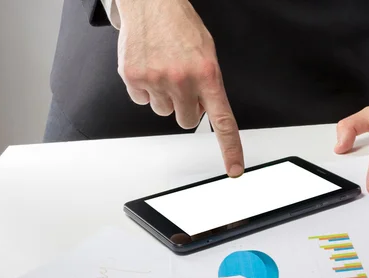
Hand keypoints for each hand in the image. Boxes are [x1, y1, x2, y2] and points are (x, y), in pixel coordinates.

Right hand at [116, 0, 243, 176]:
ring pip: (163, 111)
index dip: (230, 149)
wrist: (151, 2)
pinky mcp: (134, 78)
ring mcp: (157, 80)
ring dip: (165, 97)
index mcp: (208, 75)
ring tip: (164, 69)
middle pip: (186, 120)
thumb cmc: (181, 27)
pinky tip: (149, 67)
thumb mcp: (207, 54)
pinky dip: (144, 88)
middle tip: (182, 84)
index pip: (223, 121)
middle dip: (186, 107)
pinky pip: (141, 100)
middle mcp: (183, 80)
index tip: (234, 169)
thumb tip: (202, 113)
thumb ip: (208, 86)